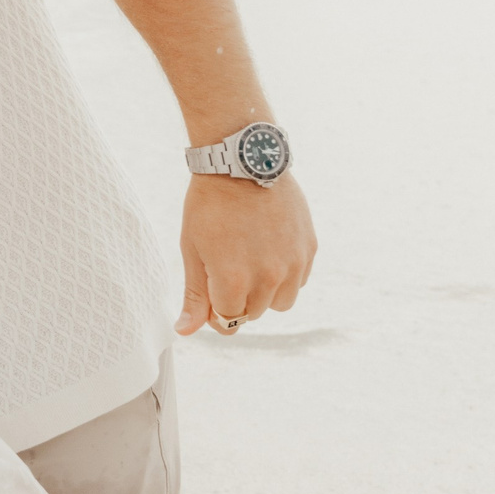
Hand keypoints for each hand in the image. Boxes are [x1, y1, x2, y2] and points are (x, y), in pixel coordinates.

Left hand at [177, 171, 316, 334]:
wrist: (243, 162)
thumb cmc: (210, 204)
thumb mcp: (193, 249)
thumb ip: (194, 295)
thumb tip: (185, 331)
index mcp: (235, 280)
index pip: (228, 322)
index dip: (215, 311)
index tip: (211, 293)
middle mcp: (269, 277)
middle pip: (253, 313)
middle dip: (238, 299)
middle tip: (226, 267)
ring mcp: (293, 264)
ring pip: (280, 303)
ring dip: (265, 292)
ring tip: (249, 260)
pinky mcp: (310, 249)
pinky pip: (298, 281)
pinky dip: (285, 275)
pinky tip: (268, 249)